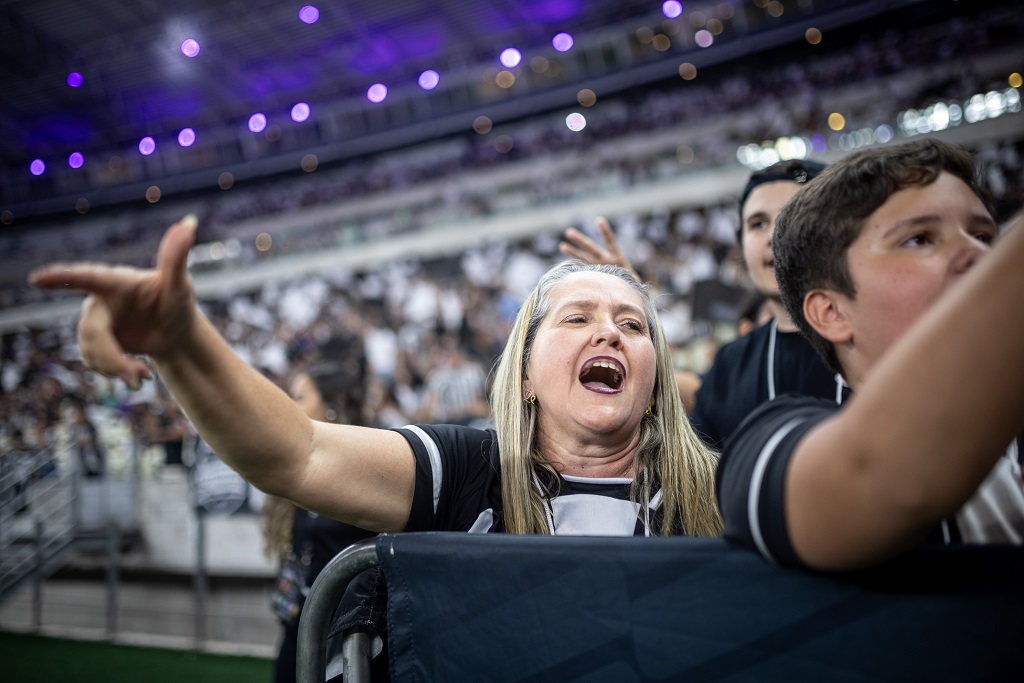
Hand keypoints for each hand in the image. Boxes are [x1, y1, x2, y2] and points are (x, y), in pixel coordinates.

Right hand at [29, 215, 198, 389]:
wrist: (176, 334)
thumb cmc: (178, 303)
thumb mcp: (180, 286)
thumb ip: (176, 257)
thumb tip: (189, 222)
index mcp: (117, 282)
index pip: (88, 277)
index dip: (63, 278)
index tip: (37, 279)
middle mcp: (100, 300)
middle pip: (91, 330)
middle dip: (109, 355)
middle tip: (135, 376)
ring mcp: (96, 320)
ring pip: (89, 349)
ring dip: (115, 368)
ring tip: (143, 377)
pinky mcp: (95, 339)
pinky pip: (92, 360)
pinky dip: (114, 372)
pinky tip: (137, 375)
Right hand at [558, 216, 640, 280]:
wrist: (631, 294)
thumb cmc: (633, 286)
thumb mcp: (632, 282)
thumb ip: (626, 280)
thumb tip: (616, 285)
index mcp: (618, 258)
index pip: (610, 241)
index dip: (605, 231)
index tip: (598, 220)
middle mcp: (606, 260)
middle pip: (591, 248)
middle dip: (580, 240)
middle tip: (568, 231)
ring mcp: (599, 267)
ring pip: (584, 258)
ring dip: (573, 252)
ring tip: (561, 245)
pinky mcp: (595, 275)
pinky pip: (585, 271)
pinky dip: (575, 270)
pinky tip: (564, 269)